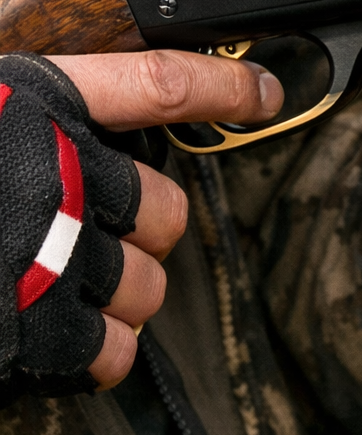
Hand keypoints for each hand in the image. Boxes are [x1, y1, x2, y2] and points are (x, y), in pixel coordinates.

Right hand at [43, 52, 282, 390]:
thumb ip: (24, 115)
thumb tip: (85, 130)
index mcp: (30, 102)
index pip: (157, 85)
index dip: (222, 89)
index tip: (266, 94)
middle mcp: (49, 171)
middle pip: (163, 206)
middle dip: (150, 227)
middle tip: (115, 233)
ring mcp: (40, 249)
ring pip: (145, 280)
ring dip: (129, 292)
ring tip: (82, 289)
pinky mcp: (25, 322)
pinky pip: (108, 343)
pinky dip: (104, 348)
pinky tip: (80, 341)